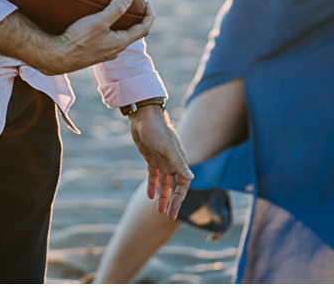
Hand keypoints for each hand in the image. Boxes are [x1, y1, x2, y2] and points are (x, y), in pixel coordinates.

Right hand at [0, 0, 153, 75]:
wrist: (57, 57)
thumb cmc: (78, 39)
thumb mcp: (99, 21)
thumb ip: (115, 9)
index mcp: (120, 42)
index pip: (143, 29)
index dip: (149, 15)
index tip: (148, 3)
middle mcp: (115, 50)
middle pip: (133, 34)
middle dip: (137, 19)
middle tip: (135, 5)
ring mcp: (105, 53)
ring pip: (121, 38)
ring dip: (124, 25)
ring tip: (120, 12)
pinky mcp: (94, 53)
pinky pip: (110, 40)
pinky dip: (113, 30)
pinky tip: (102, 24)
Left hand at [128, 105, 193, 220]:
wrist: (142, 117)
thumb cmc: (157, 130)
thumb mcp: (167, 147)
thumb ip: (179, 163)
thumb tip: (191, 178)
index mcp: (179, 160)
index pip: (182, 184)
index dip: (178, 199)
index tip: (172, 211)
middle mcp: (172, 162)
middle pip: (174, 186)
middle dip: (171, 201)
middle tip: (167, 217)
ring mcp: (161, 161)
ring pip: (164, 183)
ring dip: (162, 196)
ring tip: (159, 211)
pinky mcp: (151, 158)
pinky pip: (153, 176)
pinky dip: (152, 186)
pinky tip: (150, 196)